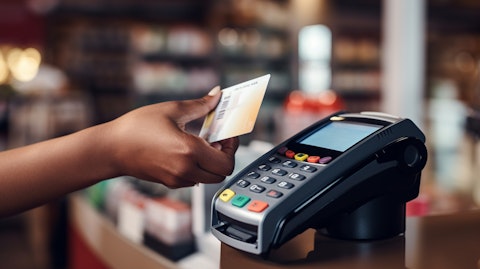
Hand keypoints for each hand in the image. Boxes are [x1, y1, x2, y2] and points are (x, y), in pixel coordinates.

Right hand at [105, 87, 239, 187]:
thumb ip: (200, 104)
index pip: (226, 160)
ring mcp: (178, 179)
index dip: (232, 147)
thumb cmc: (136, 127)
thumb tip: (217, 94)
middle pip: (222, 173)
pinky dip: (198, 168)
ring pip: (209, 178)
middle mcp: (186, 170)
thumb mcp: (171, 110)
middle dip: (224, 156)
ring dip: (212, 163)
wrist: (110, 149)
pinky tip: (187, 151)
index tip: (227, 134)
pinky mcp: (170, 183)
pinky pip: (194, 179)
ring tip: (201, 144)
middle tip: (217, 139)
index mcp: (189, 151)